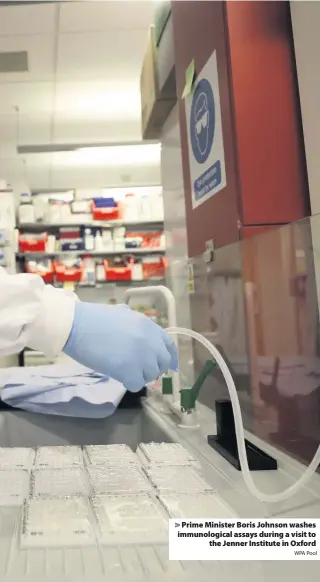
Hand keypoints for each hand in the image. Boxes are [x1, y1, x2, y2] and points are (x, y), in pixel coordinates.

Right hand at [63, 302, 177, 391]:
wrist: (78, 325)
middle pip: (163, 363)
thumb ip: (135, 323)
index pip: (169, 345)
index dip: (170, 357)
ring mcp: (142, 357)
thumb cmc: (94, 318)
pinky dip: (129, 383)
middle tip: (138, 370)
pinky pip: (137, 385)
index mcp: (149, 326)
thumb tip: (138, 329)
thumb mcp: (122, 313)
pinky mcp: (130, 371)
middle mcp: (151, 342)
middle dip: (153, 368)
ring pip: (151, 375)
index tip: (170, 366)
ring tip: (123, 370)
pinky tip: (118, 376)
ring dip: (139, 376)